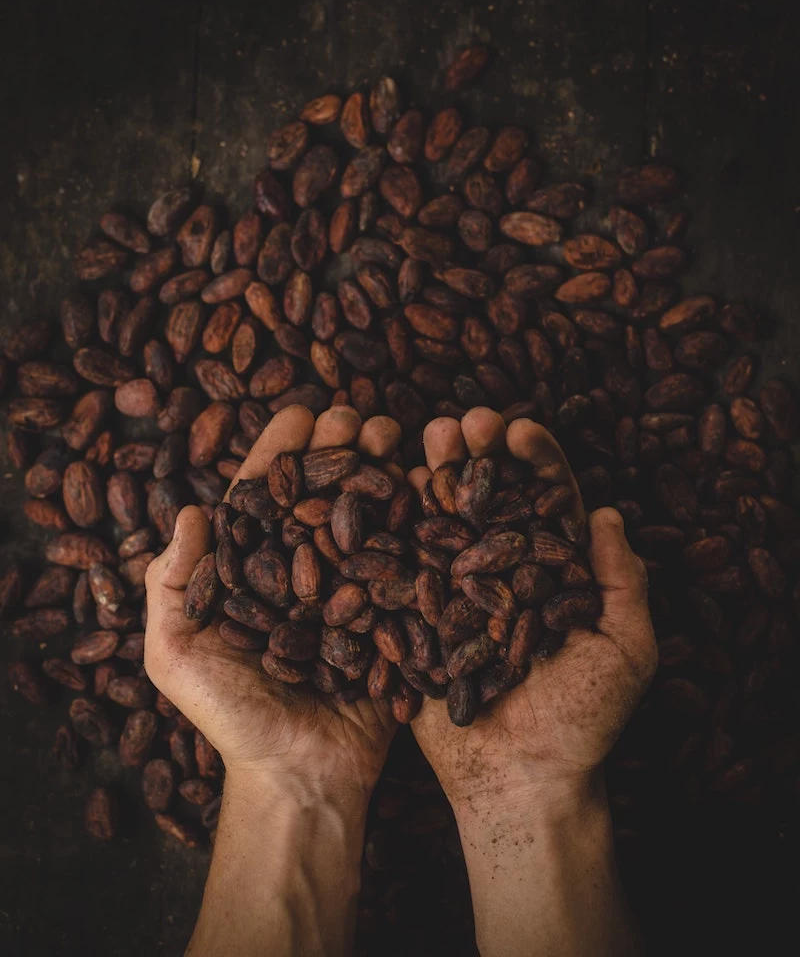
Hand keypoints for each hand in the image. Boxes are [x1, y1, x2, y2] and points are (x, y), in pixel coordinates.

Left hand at [144, 404, 400, 800]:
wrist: (301, 775)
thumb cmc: (231, 717)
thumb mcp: (177, 654)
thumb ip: (174, 584)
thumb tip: (190, 510)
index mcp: (254, 570)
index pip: (265, 496)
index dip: (281, 452)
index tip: (301, 413)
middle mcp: (305, 570)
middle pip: (322, 494)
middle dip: (339, 449)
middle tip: (357, 418)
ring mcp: (352, 589)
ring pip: (367, 514)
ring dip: (381, 469)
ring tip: (396, 436)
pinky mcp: (392, 614)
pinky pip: (407, 558)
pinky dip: (419, 518)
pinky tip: (431, 481)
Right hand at [409, 407, 657, 813]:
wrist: (519, 779)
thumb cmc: (583, 721)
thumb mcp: (626, 651)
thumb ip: (622, 582)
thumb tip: (607, 514)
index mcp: (553, 571)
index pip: (547, 502)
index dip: (536, 462)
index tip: (520, 430)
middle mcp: (502, 571)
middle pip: (491, 498)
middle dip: (478, 455)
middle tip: (464, 423)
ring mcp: (456, 591)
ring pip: (445, 520)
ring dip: (437, 475)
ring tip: (426, 439)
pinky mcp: (417, 616)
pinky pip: (405, 565)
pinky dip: (396, 524)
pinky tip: (388, 486)